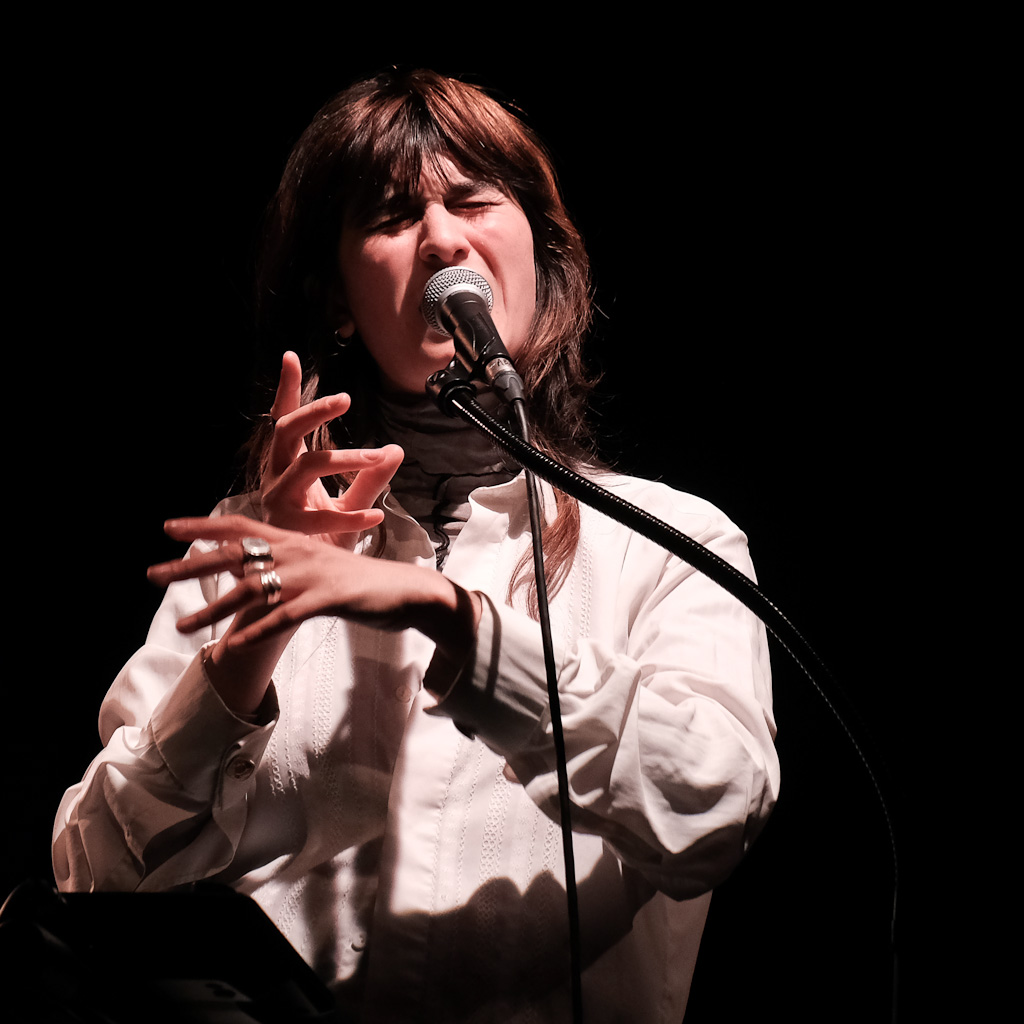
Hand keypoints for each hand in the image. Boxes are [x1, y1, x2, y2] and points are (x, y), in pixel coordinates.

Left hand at [148, 516, 478, 656]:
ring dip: (214, 609)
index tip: (169, 527)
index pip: (242, 527)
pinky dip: (258, 630)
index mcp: (296, 541)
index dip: (205, 526)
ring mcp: (313, 575)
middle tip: (152, 575)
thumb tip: (259, 574)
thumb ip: (291, 568)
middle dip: (190, 566)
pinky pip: (285, 615)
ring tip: (182, 627)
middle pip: (235, 556)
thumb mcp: (323, 569)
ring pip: (253, 590)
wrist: (408, 592)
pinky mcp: (329, 598)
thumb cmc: (363, 583)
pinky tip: (233, 644)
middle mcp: (299, 552)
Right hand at [261, 351, 403, 546]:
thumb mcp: (351, 504)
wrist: (297, 587)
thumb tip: (397, 449)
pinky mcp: (287, 532)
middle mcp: (276, 481)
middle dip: (313, 412)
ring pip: (306, 467)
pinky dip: (352, 514)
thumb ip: (371, 478)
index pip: (285, 424)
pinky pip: (322, 518)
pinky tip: (378, 514)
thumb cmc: (320, 540)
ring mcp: (277, 505)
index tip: (291, 357)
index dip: (286, 392)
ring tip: (377, 455)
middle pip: (286, 433)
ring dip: (344, 457)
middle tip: (345, 398)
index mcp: (287, 469)